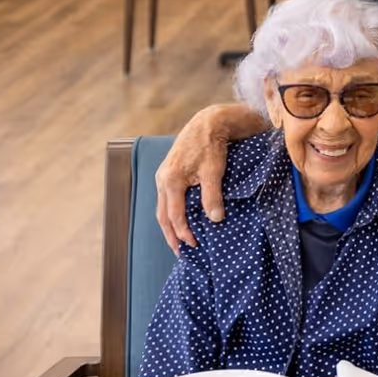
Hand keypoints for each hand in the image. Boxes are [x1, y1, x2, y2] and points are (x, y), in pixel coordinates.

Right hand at [155, 105, 234, 253]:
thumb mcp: (214, 171)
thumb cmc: (211, 146)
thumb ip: (212, 196)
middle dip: (171, 235)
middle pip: (163, 215)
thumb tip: (215, 219)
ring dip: (169, 226)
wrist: (207, 123)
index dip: (183, 233)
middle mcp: (162, 180)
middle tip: (181, 252)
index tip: (194, 245)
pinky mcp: (168, 173)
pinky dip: (170, 213)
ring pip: (162, 208)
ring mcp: (163, 176)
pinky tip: (179, 219)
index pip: (174, 216)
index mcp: (171, 181)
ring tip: (179, 241)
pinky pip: (165, 199)